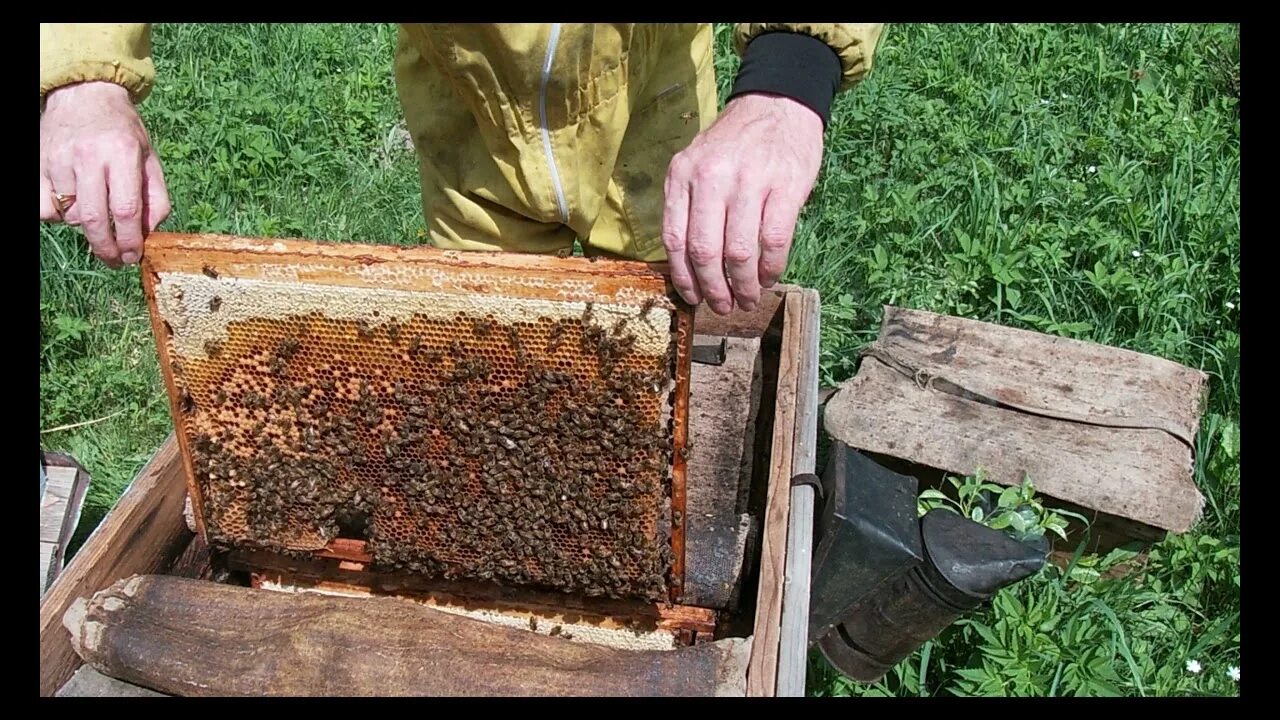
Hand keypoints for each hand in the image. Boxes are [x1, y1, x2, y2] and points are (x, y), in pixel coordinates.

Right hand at [40, 82, 170, 267]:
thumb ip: (156, 197)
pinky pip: (44, 208)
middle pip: (93, 219)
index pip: (125, 209)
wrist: (85, 95)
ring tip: (97, 216)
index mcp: (122, 154)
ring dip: (84, 227)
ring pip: (69, 215)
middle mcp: (88, 156)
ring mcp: (59, 159)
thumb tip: (148, 234)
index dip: (129, 240)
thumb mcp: (150, 158)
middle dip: (105, 247)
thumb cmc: (123, 132)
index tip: (132, 257)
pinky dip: (57, 216)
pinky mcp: (38, 163)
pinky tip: (71, 205)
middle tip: (114, 260)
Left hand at [662, 92, 822, 313]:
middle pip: (705, 251)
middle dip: (714, 289)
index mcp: (683, 175)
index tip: (694, 298)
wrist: (778, 104)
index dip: (684, 278)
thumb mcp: (698, 164)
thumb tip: (689, 267)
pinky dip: (770, 268)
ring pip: (739, 252)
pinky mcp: (785, 186)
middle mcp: (711, 177)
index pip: (675, 239)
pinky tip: (768, 277)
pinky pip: (773, 241)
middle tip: (723, 307)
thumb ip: (689, 206)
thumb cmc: (736, 144)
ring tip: (748, 299)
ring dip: (743, 286)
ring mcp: (749, 181)